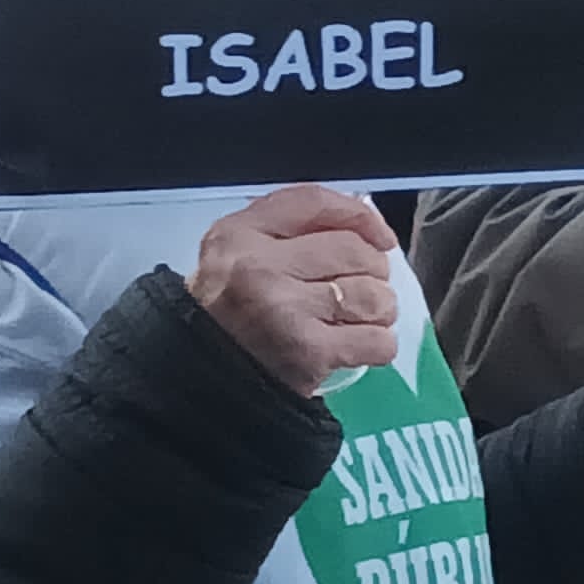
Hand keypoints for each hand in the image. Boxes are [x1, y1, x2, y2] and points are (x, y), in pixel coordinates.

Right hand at [188, 184, 398, 395]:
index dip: (359, 214)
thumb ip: (288, 227)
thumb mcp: (236, 253)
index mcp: (239, 235)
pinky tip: (362, 345)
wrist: (202, 380)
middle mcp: (258, 268)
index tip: (380, 235)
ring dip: (380, 307)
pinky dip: (380, 344)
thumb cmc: (229, 314)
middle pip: (352, 249)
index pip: (315, 203)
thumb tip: (363, 218)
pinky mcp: (306, 353)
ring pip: (371, 293)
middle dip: (373, 268)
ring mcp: (284, 310)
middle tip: (364, 286)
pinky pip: (375, 339)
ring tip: (364, 316)